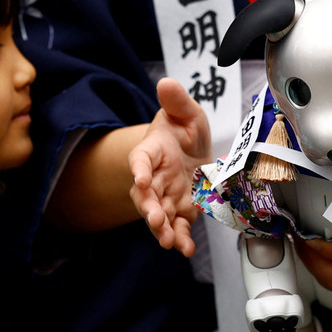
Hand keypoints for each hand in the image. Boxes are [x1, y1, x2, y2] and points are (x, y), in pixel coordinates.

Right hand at [129, 77, 211, 255]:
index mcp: (152, 151)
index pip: (140, 160)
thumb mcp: (186, 112)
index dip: (139, 169)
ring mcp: (166, 197)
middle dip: (149, 208)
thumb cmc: (184, 130)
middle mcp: (154, 178)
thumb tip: (166, 83)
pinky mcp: (181, 211)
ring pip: (159, 215)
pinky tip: (186, 249)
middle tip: (156, 219)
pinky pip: (178, 227)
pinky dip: (181, 239)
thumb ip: (177, 101)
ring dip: (162, 229)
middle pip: (145, 195)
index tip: (140, 179)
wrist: (192, 151)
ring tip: (168, 241)